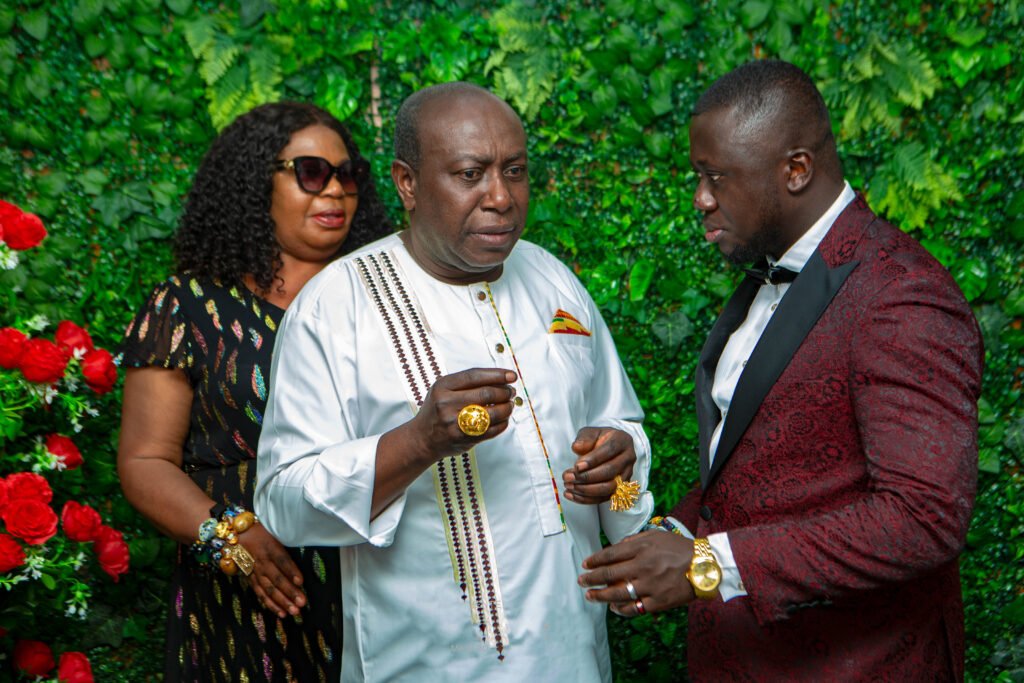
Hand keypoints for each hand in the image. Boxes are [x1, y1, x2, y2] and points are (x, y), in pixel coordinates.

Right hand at [240, 523, 306, 618]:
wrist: (234, 536)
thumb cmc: (261, 532)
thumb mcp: (274, 531)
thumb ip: (287, 539)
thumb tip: (307, 544)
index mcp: (269, 546)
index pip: (281, 560)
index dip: (291, 571)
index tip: (301, 581)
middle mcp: (261, 561)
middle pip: (276, 578)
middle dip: (290, 592)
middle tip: (302, 603)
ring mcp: (254, 572)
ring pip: (269, 589)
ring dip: (282, 602)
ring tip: (294, 612)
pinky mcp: (250, 580)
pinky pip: (260, 594)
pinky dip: (270, 604)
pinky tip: (281, 613)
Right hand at [409, 368, 517, 462]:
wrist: (422, 438)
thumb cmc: (438, 409)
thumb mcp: (443, 389)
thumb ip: (467, 382)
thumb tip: (502, 379)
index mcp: (442, 387)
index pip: (474, 376)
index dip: (497, 374)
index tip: (512, 375)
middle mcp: (447, 404)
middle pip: (486, 393)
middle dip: (504, 391)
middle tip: (511, 391)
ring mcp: (455, 423)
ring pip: (492, 413)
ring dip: (507, 407)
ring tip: (509, 404)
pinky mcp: (464, 439)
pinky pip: (492, 430)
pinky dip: (503, 423)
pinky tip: (504, 418)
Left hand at [561, 427, 635, 503]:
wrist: (607, 448)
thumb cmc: (598, 439)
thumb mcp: (590, 433)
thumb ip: (584, 438)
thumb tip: (577, 448)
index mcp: (622, 441)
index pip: (609, 450)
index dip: (593, 460)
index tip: (577, 466)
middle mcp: (628, 458)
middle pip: (610, 471)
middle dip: (587, 477)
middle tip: (568, 477)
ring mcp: (626, 475)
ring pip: (609, 487)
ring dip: (587, 490)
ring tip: (569, 486)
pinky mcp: (620, 489)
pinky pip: (604, 498)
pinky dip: (587, 499)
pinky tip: (571, 495)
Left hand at [578, 530, 694, 615]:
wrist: (705, 565)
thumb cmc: (680, 548)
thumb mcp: (657, 535)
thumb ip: (635, 540)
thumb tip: (616, 547)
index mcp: (642, 548)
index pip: (611, 554)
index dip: (595, 560)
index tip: (585, 564)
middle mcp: (644, 566)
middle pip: (610, 573)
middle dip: (592, 578)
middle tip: (581, 580)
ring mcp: (650, 585)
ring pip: (618, 593)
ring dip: (600, 595)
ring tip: (590, 596)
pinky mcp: (658, 601)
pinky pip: (634, 607)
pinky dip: (621, 609)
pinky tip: (613, 607)